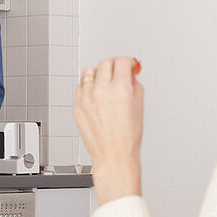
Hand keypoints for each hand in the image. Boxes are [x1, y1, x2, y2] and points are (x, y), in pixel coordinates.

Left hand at [73, 57, 142, 203]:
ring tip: (105, 83)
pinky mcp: (78, 106)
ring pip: (89, 72)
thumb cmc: (127, 137)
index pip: (122, 62)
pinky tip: (95, 95)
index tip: (129, 65)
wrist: (113, 155)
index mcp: (120, 91)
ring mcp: (87, 99)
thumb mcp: (139, 106)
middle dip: (114, 65)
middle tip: (118, 71)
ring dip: (99, 74)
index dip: (128, 61)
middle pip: (105, 63)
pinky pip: (80, 87)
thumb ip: (134, 85)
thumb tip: (130, 73)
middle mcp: (102, 92)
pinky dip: (88, 87)